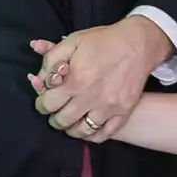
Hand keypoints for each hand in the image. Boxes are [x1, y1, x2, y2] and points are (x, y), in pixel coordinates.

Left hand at [29, 15, 172, 140]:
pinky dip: (92, 135)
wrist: (137, 44)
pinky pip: (104, 134)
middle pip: (62, 121)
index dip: (41, 105)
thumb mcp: (72, 41)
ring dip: (71, 129)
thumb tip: (39, 78)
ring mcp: (108, 108)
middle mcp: (90, 98)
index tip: (44, 102)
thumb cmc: (103, 41)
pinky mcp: (123, 113)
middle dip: (54, 118)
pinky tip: (87, 128)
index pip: (48, 104)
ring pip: (82, 131)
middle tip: (56, 113)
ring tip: (70, 122)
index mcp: (75, 80)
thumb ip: (52, 59)